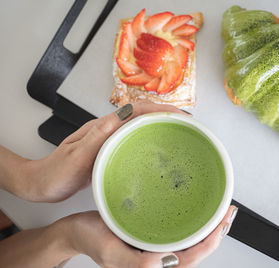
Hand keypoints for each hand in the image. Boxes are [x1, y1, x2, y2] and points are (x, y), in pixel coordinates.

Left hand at [18, 100, 189, 201]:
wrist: (41, 183)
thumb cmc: (56, 173)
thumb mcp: (77, 155)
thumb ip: (99, 134)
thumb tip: (125, 113)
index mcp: (103, 127)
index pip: (137, 110)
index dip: (161, 109)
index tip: (181, 115)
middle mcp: (108, 129)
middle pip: (143, 115)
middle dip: (167, 115)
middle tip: (189, 124)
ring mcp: (110, 139)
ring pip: (140, 126)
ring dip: (161, 126)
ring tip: (181, 134)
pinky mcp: (110, 150)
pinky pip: (135, 140)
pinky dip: (151, 139)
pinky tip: (159, 150)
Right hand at [58, 206, 237, 267]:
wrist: (73, 232)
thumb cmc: (88, 240)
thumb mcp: (109, 250)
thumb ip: (134, 262)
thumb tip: (161, 263)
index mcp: (151, 266)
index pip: (192, 257)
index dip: (212, 241)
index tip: (223, 222)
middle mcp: (158, 259)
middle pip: (196, 249)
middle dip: (216, 231)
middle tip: (228, 211)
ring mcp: (156, 249)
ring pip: (190, 241)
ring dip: (207, 226)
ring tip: (219, 210)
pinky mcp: (151, 238)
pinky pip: (178, 232)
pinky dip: (192, 222)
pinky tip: (196, 211)